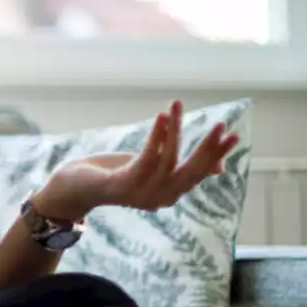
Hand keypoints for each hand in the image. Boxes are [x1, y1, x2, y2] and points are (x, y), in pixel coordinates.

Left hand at [32, 100, 239, 222]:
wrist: (72, 188)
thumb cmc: (113, 174)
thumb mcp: (151, 169)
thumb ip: (179, 166)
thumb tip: (218, 167)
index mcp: (168, 194)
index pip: (199, 174)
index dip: (216, 155)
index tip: (234, 135)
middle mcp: (158, 199)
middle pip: (190, 172)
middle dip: (208, 149)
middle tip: (223, 125)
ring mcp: (140, 194)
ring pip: (167, 160)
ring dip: (175, 131)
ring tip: (177, 106)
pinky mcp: (122, 185)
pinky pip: (146, 158)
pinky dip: (156, 137)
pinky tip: (162, 117)